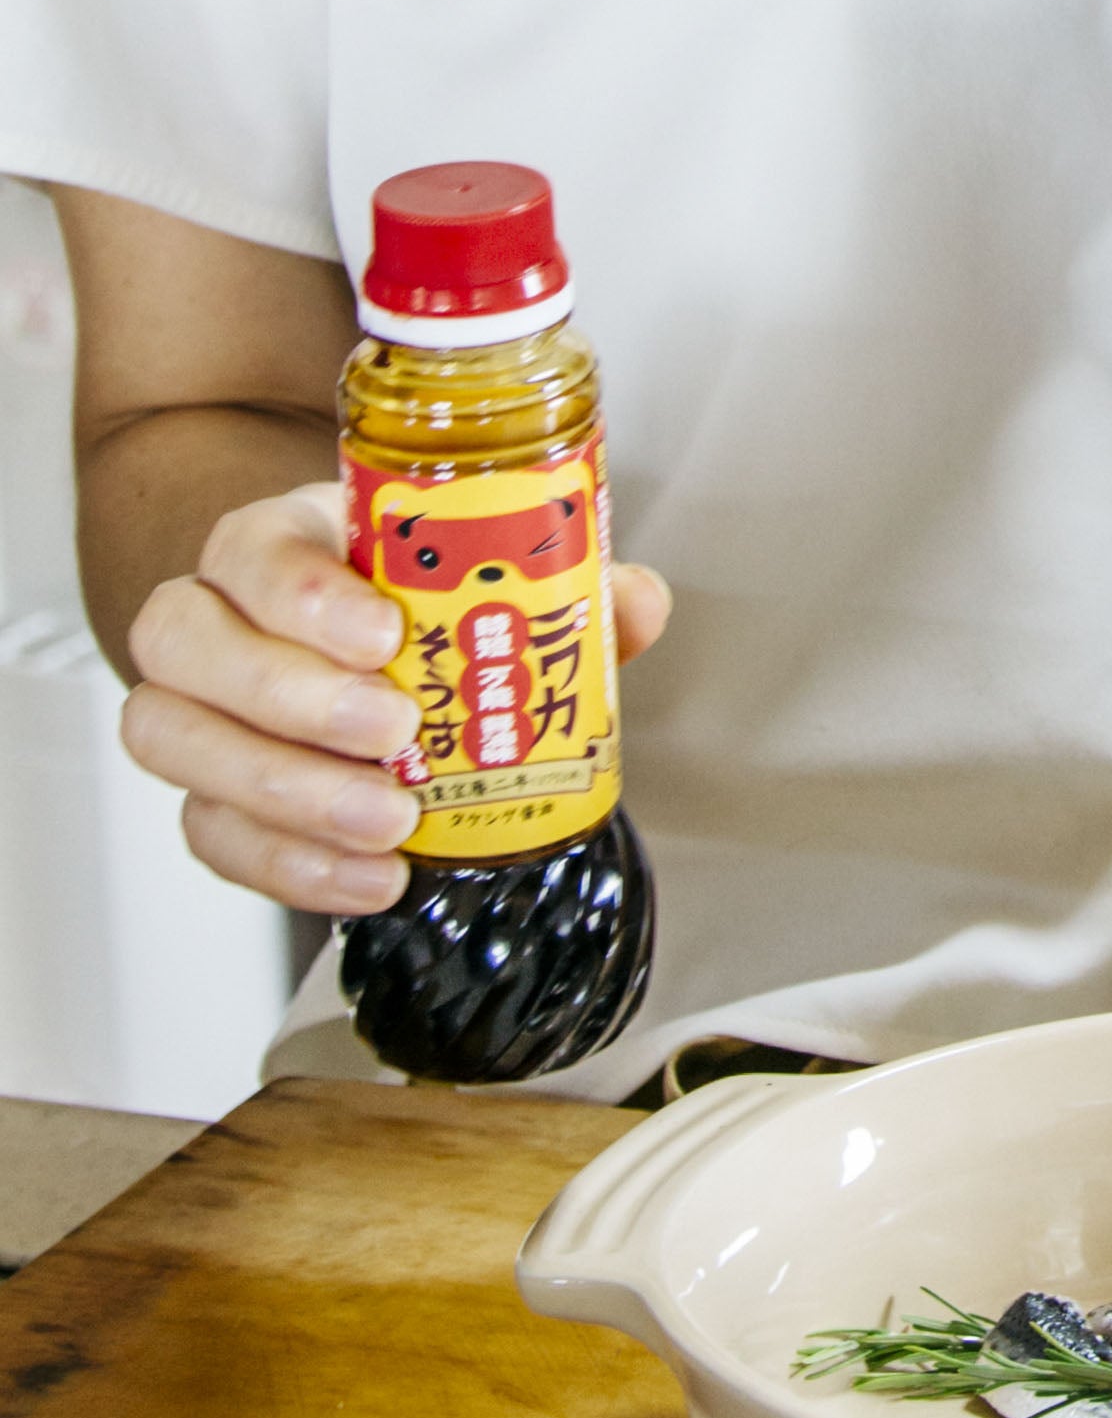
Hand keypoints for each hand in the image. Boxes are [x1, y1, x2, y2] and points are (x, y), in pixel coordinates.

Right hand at [119, 482, 671, 915]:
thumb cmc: (408, 604)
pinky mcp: (204, 794)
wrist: (354, 654)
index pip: (252, 548)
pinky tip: (368, 876)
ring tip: (388, 820)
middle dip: (290, 696)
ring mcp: (194, 708)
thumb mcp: (480, 576)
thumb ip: (563, 581)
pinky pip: (210, 833)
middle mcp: (214, 615)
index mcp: (280, 541)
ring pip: (172, 739)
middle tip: (394, 731)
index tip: (383, 637)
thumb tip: (633, 604)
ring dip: (285, 791)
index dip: (303, 595)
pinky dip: (289, 865)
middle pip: (184, 641)